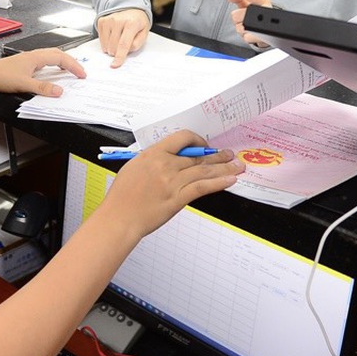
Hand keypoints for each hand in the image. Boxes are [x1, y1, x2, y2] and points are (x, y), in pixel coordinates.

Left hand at [0, 48, 85, 96]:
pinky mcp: (22, 66)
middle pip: (57, 55)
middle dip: (70, 63)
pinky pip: (42, 64)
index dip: (74, 66)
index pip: (61, 58)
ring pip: (49, 58)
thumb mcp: (24, 84)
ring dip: (61, 64)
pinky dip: (51, 68)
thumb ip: (42, 89)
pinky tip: (49, 76)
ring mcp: (27, 60)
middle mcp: (32, 56)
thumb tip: (59, 91)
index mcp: (35, 57)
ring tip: (68, 73)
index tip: (82, 75)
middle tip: (79, 73)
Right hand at [96, 9, 150, 67]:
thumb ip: (137, 44)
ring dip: (111, 47)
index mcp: (132, 23)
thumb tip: (126, 52)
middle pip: (113, 46)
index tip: (115, 64)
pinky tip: (113, 35)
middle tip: (123, 46)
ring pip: (106, 44)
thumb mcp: (144, 33)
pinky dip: (106, 42)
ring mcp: (109, 20)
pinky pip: (101, 39)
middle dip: (117, 52)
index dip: (119, 56)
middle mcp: (118, 20)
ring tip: (118, 39)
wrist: (131, 10)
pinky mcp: (102, 21)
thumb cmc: (138, 22)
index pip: (124, 44)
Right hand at [97, 131, 243, 237]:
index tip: (204, 145)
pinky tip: (229, 180)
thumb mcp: (134, 167)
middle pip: (198, 156)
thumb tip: (170, 157)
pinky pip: (202, 187)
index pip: (182, 138)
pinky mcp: (177, 198)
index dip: (197, 140)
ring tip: (237, 166)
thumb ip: (153, 160)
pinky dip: (218, 183)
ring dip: (224, 167)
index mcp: (153, 153)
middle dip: (217, 155)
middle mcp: (165, 164)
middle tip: (229, 154)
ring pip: (204, 170)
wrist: (119, 217)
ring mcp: (172, 182)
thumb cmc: (122, 196)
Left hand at [226, 0, 271, 47]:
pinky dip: (247, 36)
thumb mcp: (252, 4)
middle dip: (238, 18)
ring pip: (240, 27)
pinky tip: (252, 33)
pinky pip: (246, 37)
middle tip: (244, 19)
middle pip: (237, 14)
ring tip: (250, 26)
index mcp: (263, 1)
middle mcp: (265, 11)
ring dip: (242, 28)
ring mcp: (265, 25)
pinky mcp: (264, 38)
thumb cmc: (261, 16)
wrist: (272, 31)